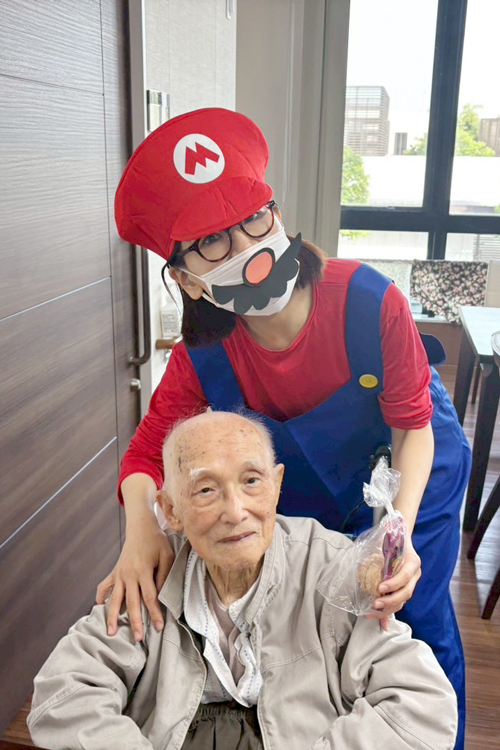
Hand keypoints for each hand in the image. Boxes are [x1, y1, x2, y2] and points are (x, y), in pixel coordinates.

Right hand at [96, 517, 173, 641]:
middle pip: (132, 603)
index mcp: (143, 570)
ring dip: (113, 617)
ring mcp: (119, 573)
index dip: (155, 614)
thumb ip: (163, 576)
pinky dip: (100, 596)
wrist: (141, 527)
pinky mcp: (114, 571)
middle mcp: (129, 574)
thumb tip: (159, 596)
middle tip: (137, 639)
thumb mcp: (167, 556)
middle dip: (135, 622)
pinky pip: (104, 586)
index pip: (150, 598)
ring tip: (111, 633)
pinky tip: (100, 607)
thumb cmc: (157, 541)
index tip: (159, 627)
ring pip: (115, 599)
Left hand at [365, 537, 420, 631]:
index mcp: (413, 561)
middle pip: (406, 592)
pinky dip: (389, 614)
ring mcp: (412, 583)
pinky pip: (399, 603)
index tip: (380, 588)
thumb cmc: (392, 539)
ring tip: (372, 613)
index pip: (406, 576)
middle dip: (390, 601)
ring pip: (403, 601)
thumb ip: (379, 552)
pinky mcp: (405, 590)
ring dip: (388, 609)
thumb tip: (363, 563)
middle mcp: (415, 574)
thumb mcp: (387, 542)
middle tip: (375, 604)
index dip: (394, 584)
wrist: (402, 538)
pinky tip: (382, 623)